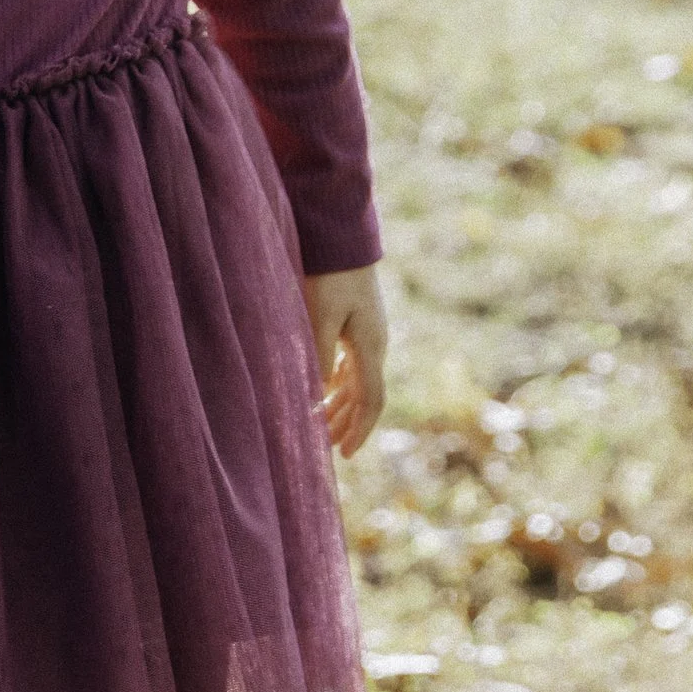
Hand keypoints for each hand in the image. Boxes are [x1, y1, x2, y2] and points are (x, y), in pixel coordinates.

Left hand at [306, 263, 386, 456]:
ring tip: (322, 429)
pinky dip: (338, 385)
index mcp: (370, 346)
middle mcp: (375, 344)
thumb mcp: (320, 316)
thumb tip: (317, 397)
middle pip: (365, 396)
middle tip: (326, 450)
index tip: (344, 455)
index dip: (359, 430)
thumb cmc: (329, 274)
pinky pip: (350, 365)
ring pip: (357, 381)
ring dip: (341, 407)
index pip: (371, 400)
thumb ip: (319, 356)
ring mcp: (368, 335)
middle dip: (348, 424)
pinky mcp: (357, 324)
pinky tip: (323, 394)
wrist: (341, 236)